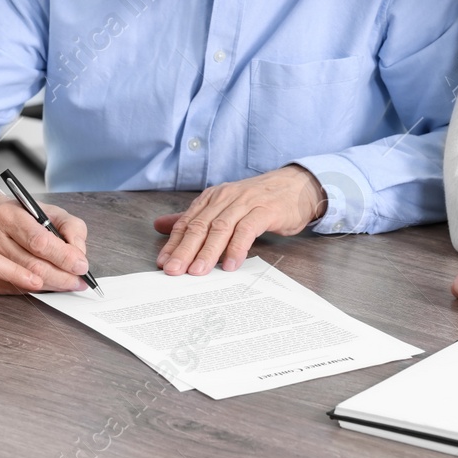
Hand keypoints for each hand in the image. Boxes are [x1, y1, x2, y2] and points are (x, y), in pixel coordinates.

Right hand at [0, 187, 88, 293]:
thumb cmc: (18, 214)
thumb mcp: (48, 210)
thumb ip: (70, 227)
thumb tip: (79, 253)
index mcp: (9, 215)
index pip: (39, 241)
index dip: (63, 256)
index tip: (81, 265)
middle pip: (33, 266)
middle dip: (62, 277)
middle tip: (79, 280)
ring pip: (26, 281)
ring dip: (53, 285)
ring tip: (69, 283)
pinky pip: (18, 290)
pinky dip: (38, 289)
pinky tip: (50, 284)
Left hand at [153, 165, 326, 275]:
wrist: (297, 186)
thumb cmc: (259, 201)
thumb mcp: (224, 207)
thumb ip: (194, 218)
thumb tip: (160, 226)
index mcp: (212, 198)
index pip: (187, 222)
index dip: (174, 243)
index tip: (163, 263)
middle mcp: (225, 198)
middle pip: (200, 226)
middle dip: (184, 250)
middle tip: (173, 270)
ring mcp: (245, 203)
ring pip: (221, 228)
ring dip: (207, 252)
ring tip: (198, 271)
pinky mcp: (265, 211)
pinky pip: (247, 230)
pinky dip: (237, 248)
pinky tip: (231, 264)